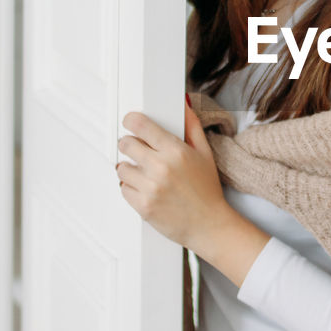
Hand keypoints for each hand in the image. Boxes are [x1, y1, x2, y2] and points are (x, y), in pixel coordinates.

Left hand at [116, 101, 268, 283]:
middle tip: (137, 150)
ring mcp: (150, 188)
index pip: (141, 125)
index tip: (129, 121)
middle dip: (129, 145)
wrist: (209, 225)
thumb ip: (192, 126)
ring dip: (129, 169)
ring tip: (144, 174)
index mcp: (176, 151)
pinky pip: (123, 188)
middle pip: (125, 144)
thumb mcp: (205, 153)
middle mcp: (161, 167)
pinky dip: (130, 188)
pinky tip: (145, 189)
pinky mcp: (143, 206)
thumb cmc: (207, 190)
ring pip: (121, 168)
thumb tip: (183, 104)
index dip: (131, 120)